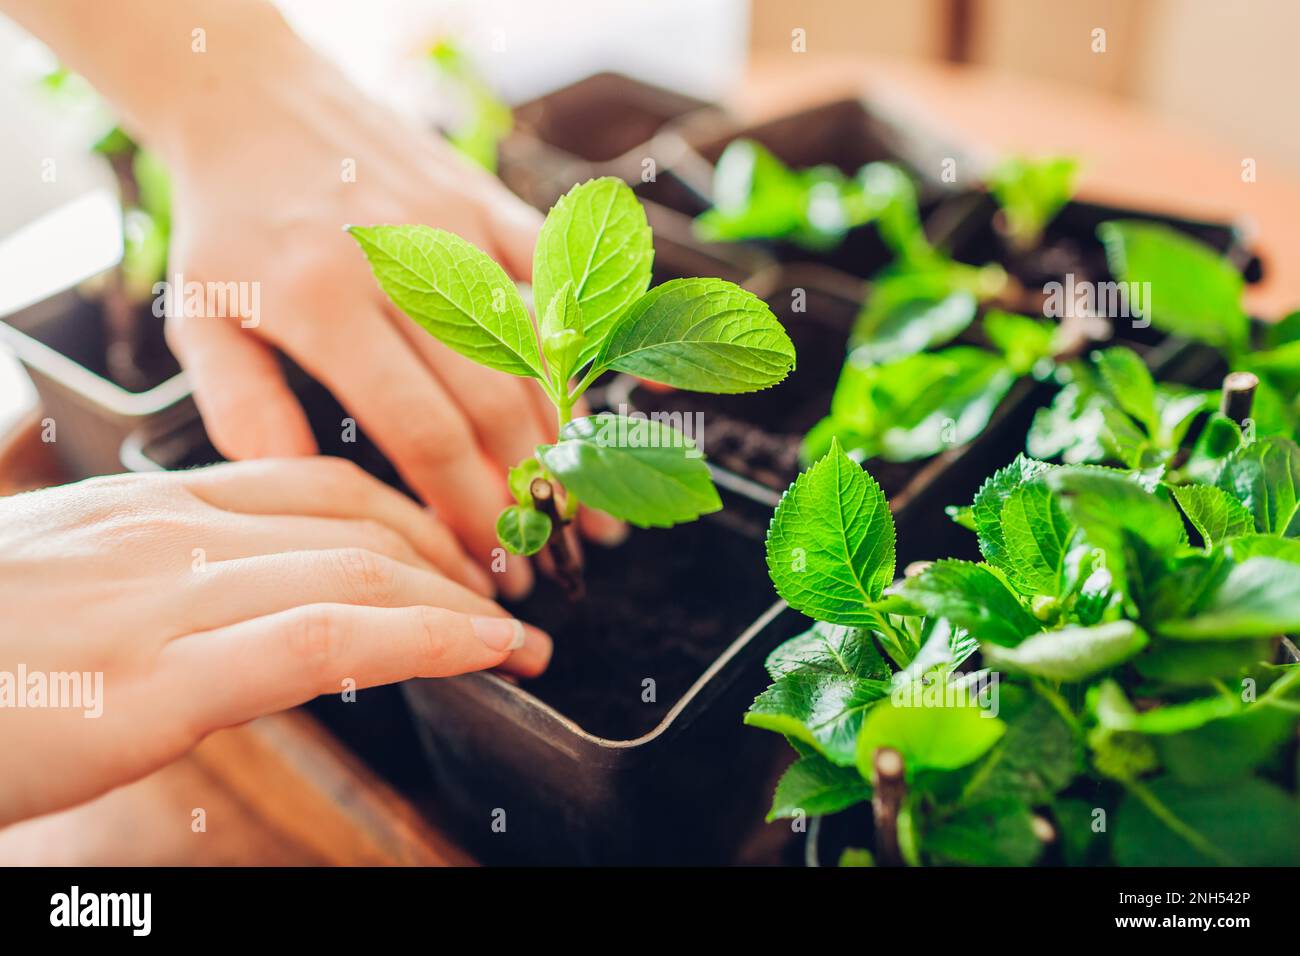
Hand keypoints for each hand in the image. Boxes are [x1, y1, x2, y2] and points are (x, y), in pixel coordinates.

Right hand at [0, 458, 550, 826]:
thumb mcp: (50, 576)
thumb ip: (137, 565)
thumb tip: (214, 586)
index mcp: (142, 508)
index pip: (314, 487)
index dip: (407, 517)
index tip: (457, 553)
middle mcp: (165, 534)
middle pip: (354, 523)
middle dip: (449, 559)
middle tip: (509, 597)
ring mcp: (163, 598)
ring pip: (357, 567)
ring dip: (459, 600)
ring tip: (517, 633)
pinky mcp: (156, 678)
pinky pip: (327, 635)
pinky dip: (424, 637)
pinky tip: (483, 650)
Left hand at [161, 48, 621, 597]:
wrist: (256, 107)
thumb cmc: (229, 225)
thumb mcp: (201, 320)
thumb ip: (245, 411)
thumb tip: (306, 491)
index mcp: (327, 305)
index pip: (424, 433)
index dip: (470, 510)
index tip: (490, 566)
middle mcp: (405, 264)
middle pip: (495, 403)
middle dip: (530, 494)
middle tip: (545, 556)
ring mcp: (456, 228)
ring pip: (537, 350)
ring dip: (570, 439)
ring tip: (591, 509)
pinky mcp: (487, 202)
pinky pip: (561, 272)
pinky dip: (596, 335)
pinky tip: (625, 394)